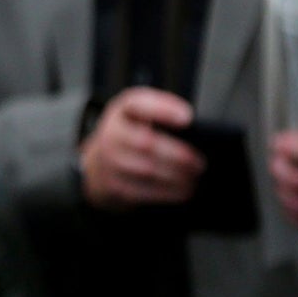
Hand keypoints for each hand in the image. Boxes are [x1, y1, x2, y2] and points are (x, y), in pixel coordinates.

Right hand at [78, 88, 203, 209]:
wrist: (97, 166)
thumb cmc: (128, 137)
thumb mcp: (138, 115)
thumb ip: (161, 112)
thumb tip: (195, 127)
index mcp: (122, 111)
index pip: (138, 103)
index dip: (162, 109)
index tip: (187, 118)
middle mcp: (111, 134)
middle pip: (146, 143)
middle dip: (178, 154)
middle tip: (199, 163)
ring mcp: (109, 162)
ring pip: (146, 170)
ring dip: (176, 176)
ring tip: (194, 178)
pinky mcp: (112, 186)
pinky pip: (144, 191)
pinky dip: (168, 193)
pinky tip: (182, 190)